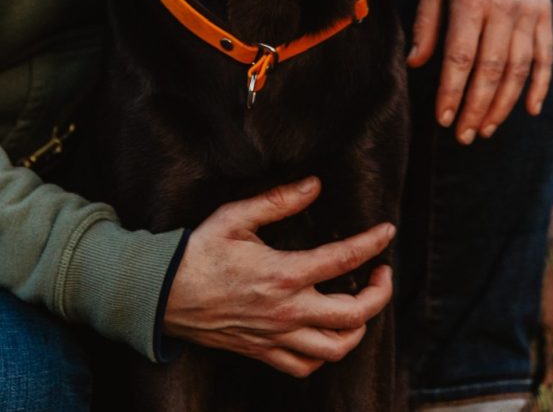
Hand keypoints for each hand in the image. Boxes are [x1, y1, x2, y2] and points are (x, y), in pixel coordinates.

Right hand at [164, 176, 394, 377]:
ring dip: (358, 328)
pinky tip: (325, 333)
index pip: (344, 260)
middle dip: (379, 294)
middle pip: (354, 315)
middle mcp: (287, 310)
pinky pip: (305, 366)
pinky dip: (324, 354)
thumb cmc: (200, 251)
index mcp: (284, 273)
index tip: (387, 231)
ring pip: (336, 348)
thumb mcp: (237, 216)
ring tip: (361, 307)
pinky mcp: (263, 351)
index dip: (372, 243)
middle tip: (382, 274)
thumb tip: (314, 185)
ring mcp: (276, 336)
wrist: (165, 293)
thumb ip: (279, 201)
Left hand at [408, 0, 552, 142]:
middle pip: (491, 70)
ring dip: (503, 104)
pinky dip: (540, 86)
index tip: (442, 119)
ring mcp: (530, 13)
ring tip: (484, 129)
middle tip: (463, 135)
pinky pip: (546, 57)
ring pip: (519, 69)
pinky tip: (527, 110)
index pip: (460, 57)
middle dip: (476, 107)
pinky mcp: (546, 15)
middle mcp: (504, 8)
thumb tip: (416, 62)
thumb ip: (426, 22)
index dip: (451, 91)